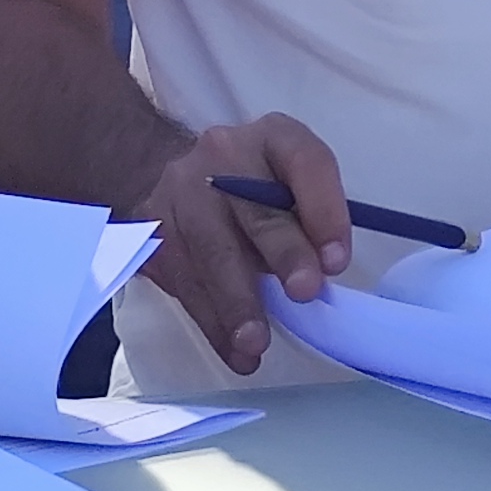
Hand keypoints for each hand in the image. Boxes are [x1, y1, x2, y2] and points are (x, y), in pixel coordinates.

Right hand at [135, 115, 348, 375]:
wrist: (167, 173)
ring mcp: (182, 190)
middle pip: (256, 208)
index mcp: (274, 138)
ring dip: (238, 303)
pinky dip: (212, 323)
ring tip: (256, 344)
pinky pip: (184, 280)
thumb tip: (325, 270)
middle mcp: (225, 154)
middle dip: (284, 253)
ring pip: (212, 250)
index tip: (337, 261)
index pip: (305, 161)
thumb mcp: (289, 184)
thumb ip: (310, 218)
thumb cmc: (252, 189)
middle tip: (304, 292)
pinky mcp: (153, 229)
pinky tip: (234, 352)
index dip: (325, 209)